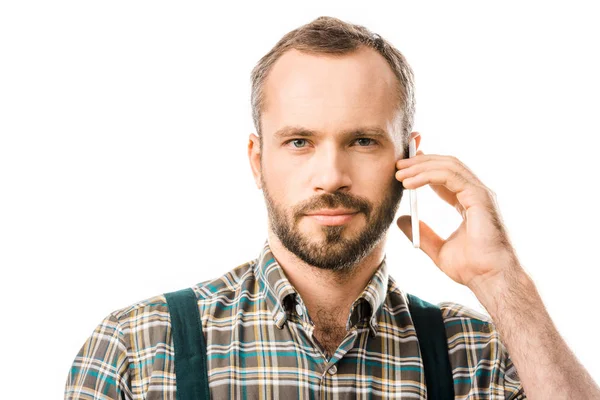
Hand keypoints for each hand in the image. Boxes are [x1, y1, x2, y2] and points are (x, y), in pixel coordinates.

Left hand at [395, 149, 520, 289]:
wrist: (490, 279)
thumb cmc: (472, 268)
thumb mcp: (438, 249)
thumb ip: (423, 233)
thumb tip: (401, 219)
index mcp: (468, 202)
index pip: (445, 176)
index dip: (424, 169)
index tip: (403, 169)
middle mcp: (476, 193)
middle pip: (447, 165)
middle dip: (420, 162)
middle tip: (398, 165)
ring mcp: (480, 193)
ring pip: (448, 166)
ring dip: (421, 166)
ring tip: (400, 173)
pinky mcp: (479, 196)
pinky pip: (450, 176)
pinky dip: (427, 175)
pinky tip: (410, 183)